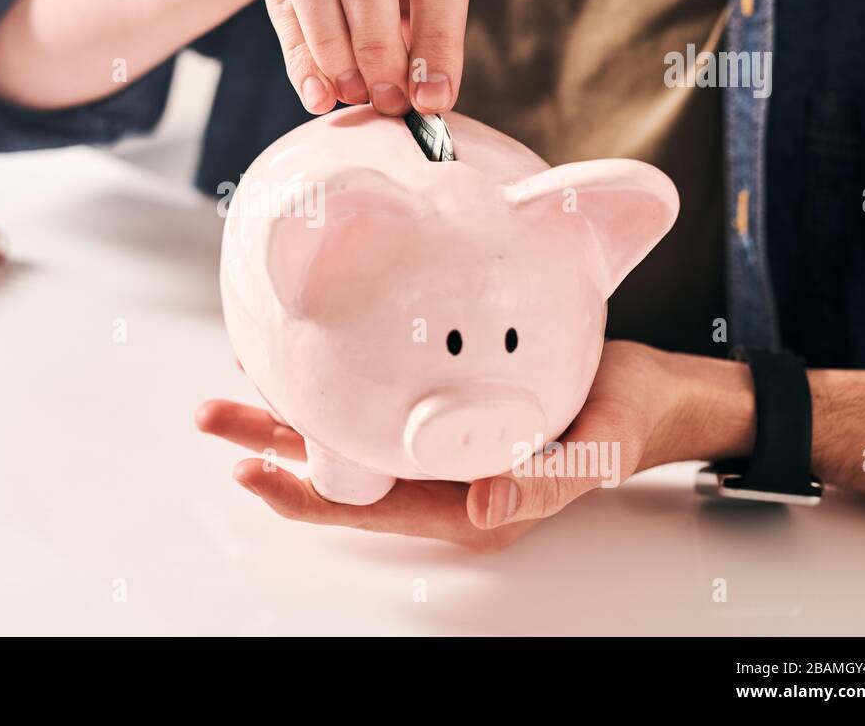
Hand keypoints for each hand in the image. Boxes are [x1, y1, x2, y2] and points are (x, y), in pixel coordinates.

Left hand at [197, 341, 725, 549]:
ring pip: (345, 436)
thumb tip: (485, 510)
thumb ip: (548, 481)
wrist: (651, 390)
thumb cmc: (628, 416)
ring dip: (287, 412)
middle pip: (338, 472)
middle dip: (271, 447)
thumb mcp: (599, 447)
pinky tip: (300, 354)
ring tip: (233, 380)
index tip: (250, 472)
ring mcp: (436, 447)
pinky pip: (372, 401)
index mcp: (469, 505)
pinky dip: (331, 380)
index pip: (367, 508)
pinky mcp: (441, 411)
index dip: (304, 496)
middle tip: (214, 416)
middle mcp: (441, 482)